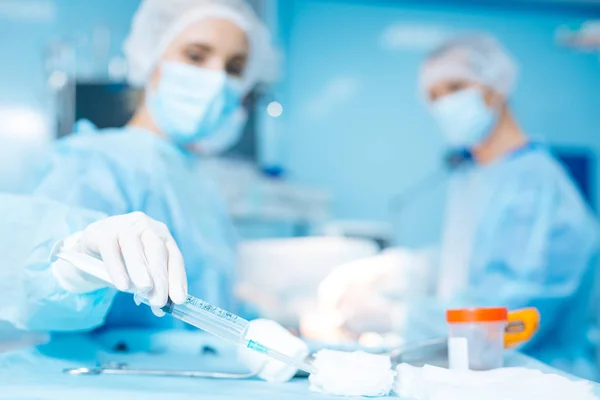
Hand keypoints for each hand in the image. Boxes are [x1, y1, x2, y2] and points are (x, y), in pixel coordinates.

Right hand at [57, 212, 186, 308]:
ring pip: (134, 246)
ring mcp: (124, 225)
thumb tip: (160, 310)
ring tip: (145, 289)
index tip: (179, 299)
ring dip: (141, 269)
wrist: (90, 247)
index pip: (174, 256)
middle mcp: (146, 226)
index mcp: (161, 235)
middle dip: (160, 276)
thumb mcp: (140, 272)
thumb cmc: (122, 260)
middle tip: (159, 300)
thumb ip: (151, 287)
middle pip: (157, 250)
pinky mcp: (102, 231)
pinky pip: (111, 249)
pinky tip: (122, 284)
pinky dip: (117, 268)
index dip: (177, 278)